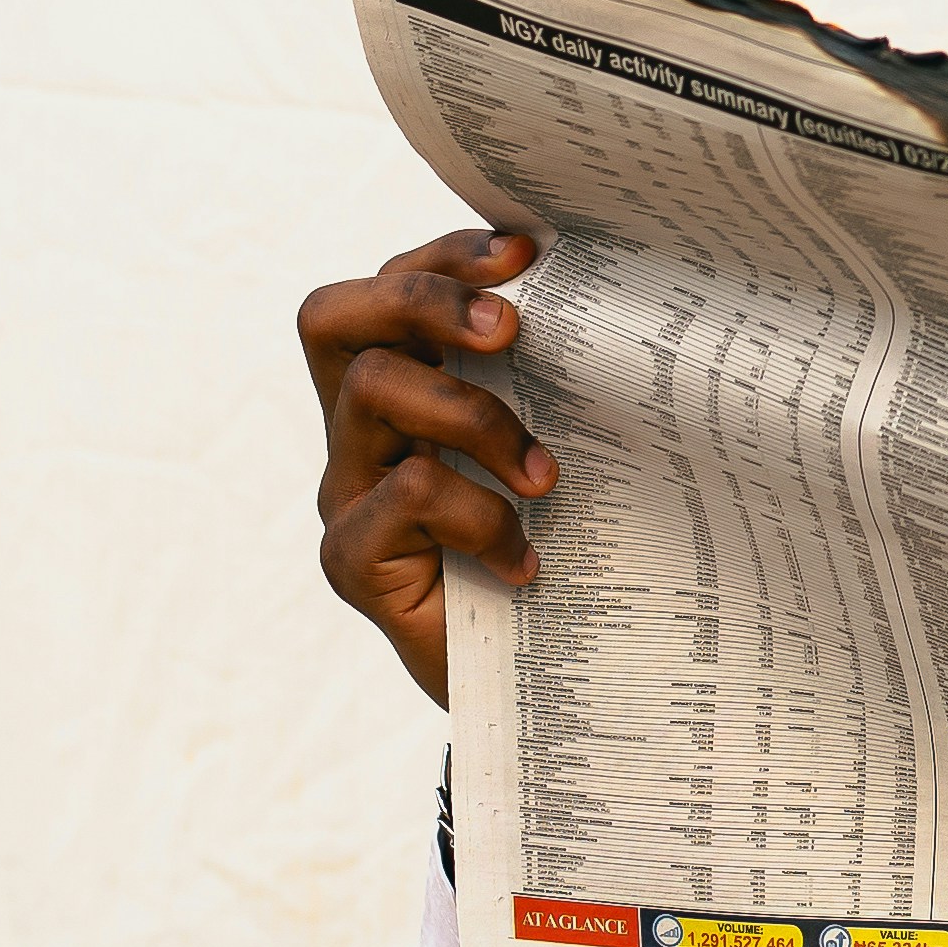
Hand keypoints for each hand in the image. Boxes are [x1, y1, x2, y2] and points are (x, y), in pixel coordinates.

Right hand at [298, 227, 552, 707]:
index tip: (527, 252)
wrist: (527, 694)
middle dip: (425, 298)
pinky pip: (408, 492)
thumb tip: (612, 296)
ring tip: (544, 478)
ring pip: (375, 389)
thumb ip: (546, 388)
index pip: (383, 288)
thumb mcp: (548, 453)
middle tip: (512, 331)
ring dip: (475, 416)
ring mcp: (344, 494)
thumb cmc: (549, 556)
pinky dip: (480, 514)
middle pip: (335, 315)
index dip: (442, 257)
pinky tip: (525, 559)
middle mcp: (355, 434)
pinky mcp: (351, 560)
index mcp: (398, 392)